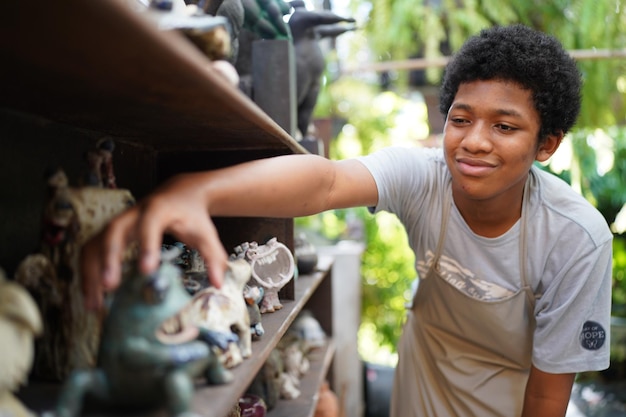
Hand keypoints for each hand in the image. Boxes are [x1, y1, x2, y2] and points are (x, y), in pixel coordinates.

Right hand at [80, 172, 227, 309]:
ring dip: (91, 273)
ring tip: (94, 303)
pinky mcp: (108, 234)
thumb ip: (213, 257)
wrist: (179, 193)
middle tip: (110, 287)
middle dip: (109, 259)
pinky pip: (91, 252)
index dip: (146, 245)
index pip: (150, 224)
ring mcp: (117, 223)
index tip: (146, 270)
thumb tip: (217, 284)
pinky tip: (93, 299)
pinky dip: (88, 274)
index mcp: (158, 210)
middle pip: (113, 232)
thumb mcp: (206, 233)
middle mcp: (132, 214)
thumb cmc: (192, 215)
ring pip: (95, 244)